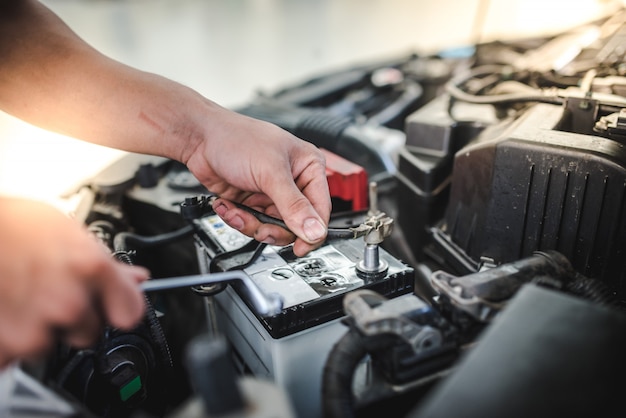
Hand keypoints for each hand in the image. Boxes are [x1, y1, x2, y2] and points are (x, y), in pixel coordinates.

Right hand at [0, 198, 148, 368]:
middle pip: (89, 332)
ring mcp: (36, 328)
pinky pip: (15, 356)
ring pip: (51, 345)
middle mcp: (69, 302)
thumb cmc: (18, 226)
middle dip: (74, 319)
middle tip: (50, 293)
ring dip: (39, 330)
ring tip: (23, 299)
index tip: (112, 306)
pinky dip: (8, 341)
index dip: (119, 309)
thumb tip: (137, 279)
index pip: (130, 313)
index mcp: (92, 270)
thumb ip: (109, 265)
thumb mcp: (72, 235)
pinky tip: (6, 312)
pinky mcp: (5, 348)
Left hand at [185, 109, 330, 256]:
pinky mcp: (253, 201)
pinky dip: (238, 219)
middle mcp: (293, 182)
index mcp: (308, 168)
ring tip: (238, 212)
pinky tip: (229, 206)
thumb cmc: (237, 139)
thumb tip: (314, 231)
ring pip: (272, 227)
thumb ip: (293, 206)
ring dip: (251, 224)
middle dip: (273, 228)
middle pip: (295, 224)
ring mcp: (272, 193)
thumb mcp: (270, 173)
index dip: (311, 232)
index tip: (300, 248)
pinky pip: (253, 223)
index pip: (320, 209)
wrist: (200, 138)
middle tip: (260, 228)